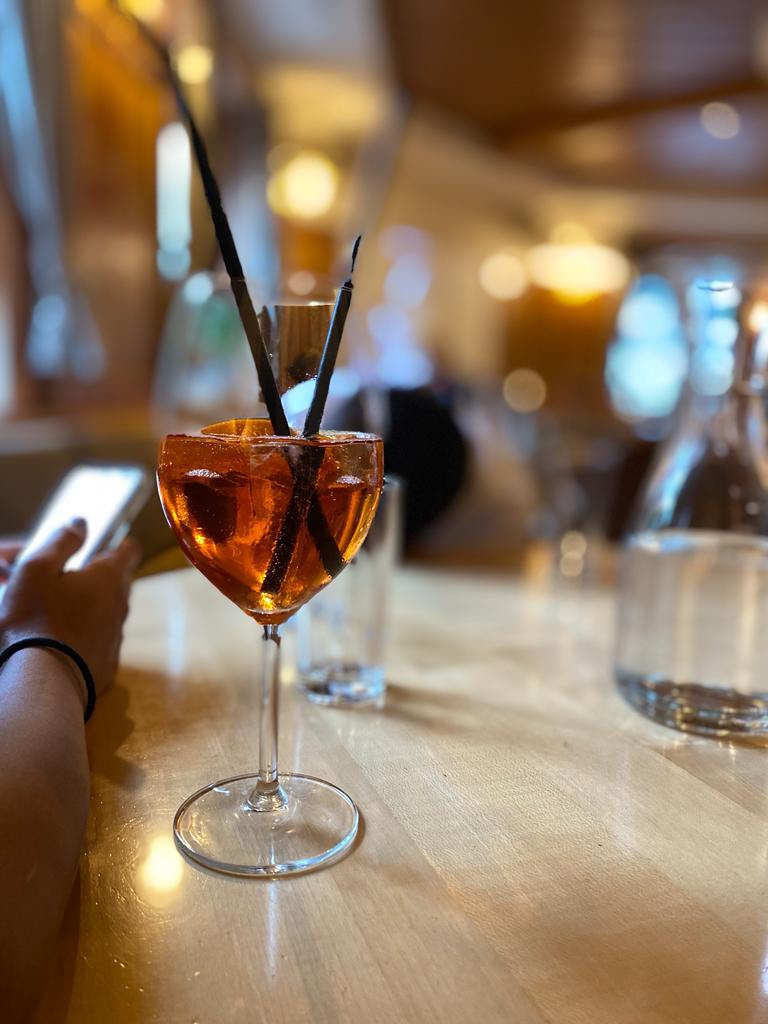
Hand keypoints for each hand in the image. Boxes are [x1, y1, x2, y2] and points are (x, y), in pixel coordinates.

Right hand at [0, 520, 140, 695]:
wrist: (43, 683)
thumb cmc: (36, 619)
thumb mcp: (37, 569)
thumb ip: (61, 542)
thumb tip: (81, 522)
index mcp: (107, 579)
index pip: (126, 554)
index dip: (123, 547)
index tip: (124, 544)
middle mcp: (119, 607)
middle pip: (116, 585)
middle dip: (99, 576)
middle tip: (77, 573)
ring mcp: (114, 640)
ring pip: (107, 615)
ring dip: (90, 607)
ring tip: (64, 606)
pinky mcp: (105, 667)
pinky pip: (98, 643)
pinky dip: (85, 636)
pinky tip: (67, 639)